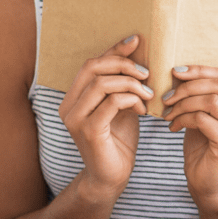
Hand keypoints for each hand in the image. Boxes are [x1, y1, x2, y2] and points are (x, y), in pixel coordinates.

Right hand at [59, 34, 153, 197]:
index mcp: (73, 97)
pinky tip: (144, 109)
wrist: (112, 177)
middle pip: (93, 68)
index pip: (91, 63)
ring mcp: (75, 118)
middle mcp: (68, 105)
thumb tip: (137, 53)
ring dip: (132, 84)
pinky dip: (132, 100)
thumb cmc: (118, 140)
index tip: (137, 42)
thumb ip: (123, 85)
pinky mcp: (89, 131)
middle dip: (124, 65)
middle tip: (147, 74)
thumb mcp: (122, 106)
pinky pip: (112, 103)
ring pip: (102, 84)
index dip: (114, 50)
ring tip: (149, 94)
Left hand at [161, 64, 217, 207]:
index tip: (176, 72)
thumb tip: (182, 71)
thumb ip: (204, 95)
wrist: (208, 183)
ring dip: (184, 104)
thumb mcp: (206, 116)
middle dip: (189, 87)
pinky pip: (203, 119)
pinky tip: (173, 126)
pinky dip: (183, 119)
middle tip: (167, 96)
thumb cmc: (205, 148)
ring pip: (212, 101)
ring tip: (169, 113)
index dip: (200, 70)